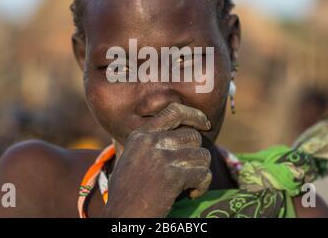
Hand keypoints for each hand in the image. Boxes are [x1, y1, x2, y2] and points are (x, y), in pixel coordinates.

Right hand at [102, 103, 211, 217]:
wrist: (123, 215)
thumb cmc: (128, 190)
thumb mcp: (133, 156)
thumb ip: (153, 142)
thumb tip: (185, 131)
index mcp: (141, 134)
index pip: (174, 111)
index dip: (194, 115)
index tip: (205, 123)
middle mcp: (151, 142)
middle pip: (192, 136)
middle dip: (197, 154)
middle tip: (191, 169)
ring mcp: (162, 158)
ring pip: (201, 154)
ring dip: (200, 170)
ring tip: (189, 183)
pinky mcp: (172, 177)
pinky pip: (202, 173)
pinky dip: (202, 185)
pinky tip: (191, 193)